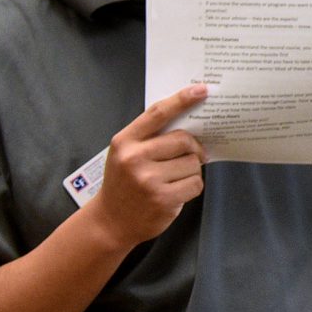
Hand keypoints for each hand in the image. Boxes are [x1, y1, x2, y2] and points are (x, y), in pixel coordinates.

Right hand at [87, 85, 208, 250]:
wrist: (110, 222)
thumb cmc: (123, 183)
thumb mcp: (126, 153)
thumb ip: (151, 136)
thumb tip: (190, 119)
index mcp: (125, 141)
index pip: (158, 113)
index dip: (182, 99)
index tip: (201, 89)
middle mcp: (134, 158)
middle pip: (184, 140)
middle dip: (192, 148)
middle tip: (190, 156)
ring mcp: (148, 180)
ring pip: (193, 163)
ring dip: (191, 170)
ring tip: (173, 179)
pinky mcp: (163, 199)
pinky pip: (195, 183)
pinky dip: (192, 187)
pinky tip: (176, 192)